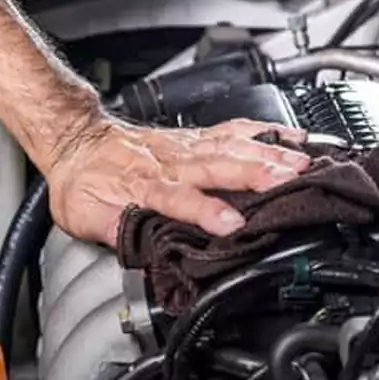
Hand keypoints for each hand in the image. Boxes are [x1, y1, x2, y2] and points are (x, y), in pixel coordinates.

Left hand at [45, 116, 310, 245]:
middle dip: (255, 173)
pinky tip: (292, 136)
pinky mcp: (196, 137)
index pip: (178, 198)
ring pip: (232, 146)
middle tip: (289, 180)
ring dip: (268, 153)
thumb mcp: (82, 214)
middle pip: (218, 166)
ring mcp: (187, 146)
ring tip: (302, 161)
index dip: (205, 211)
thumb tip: (138, 249)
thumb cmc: (83, 181)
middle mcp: (172, 162)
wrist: (77, 139)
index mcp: (144, 185)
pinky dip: (265, 131)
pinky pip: (234, 130)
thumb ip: (111, 229)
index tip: (231, 224)